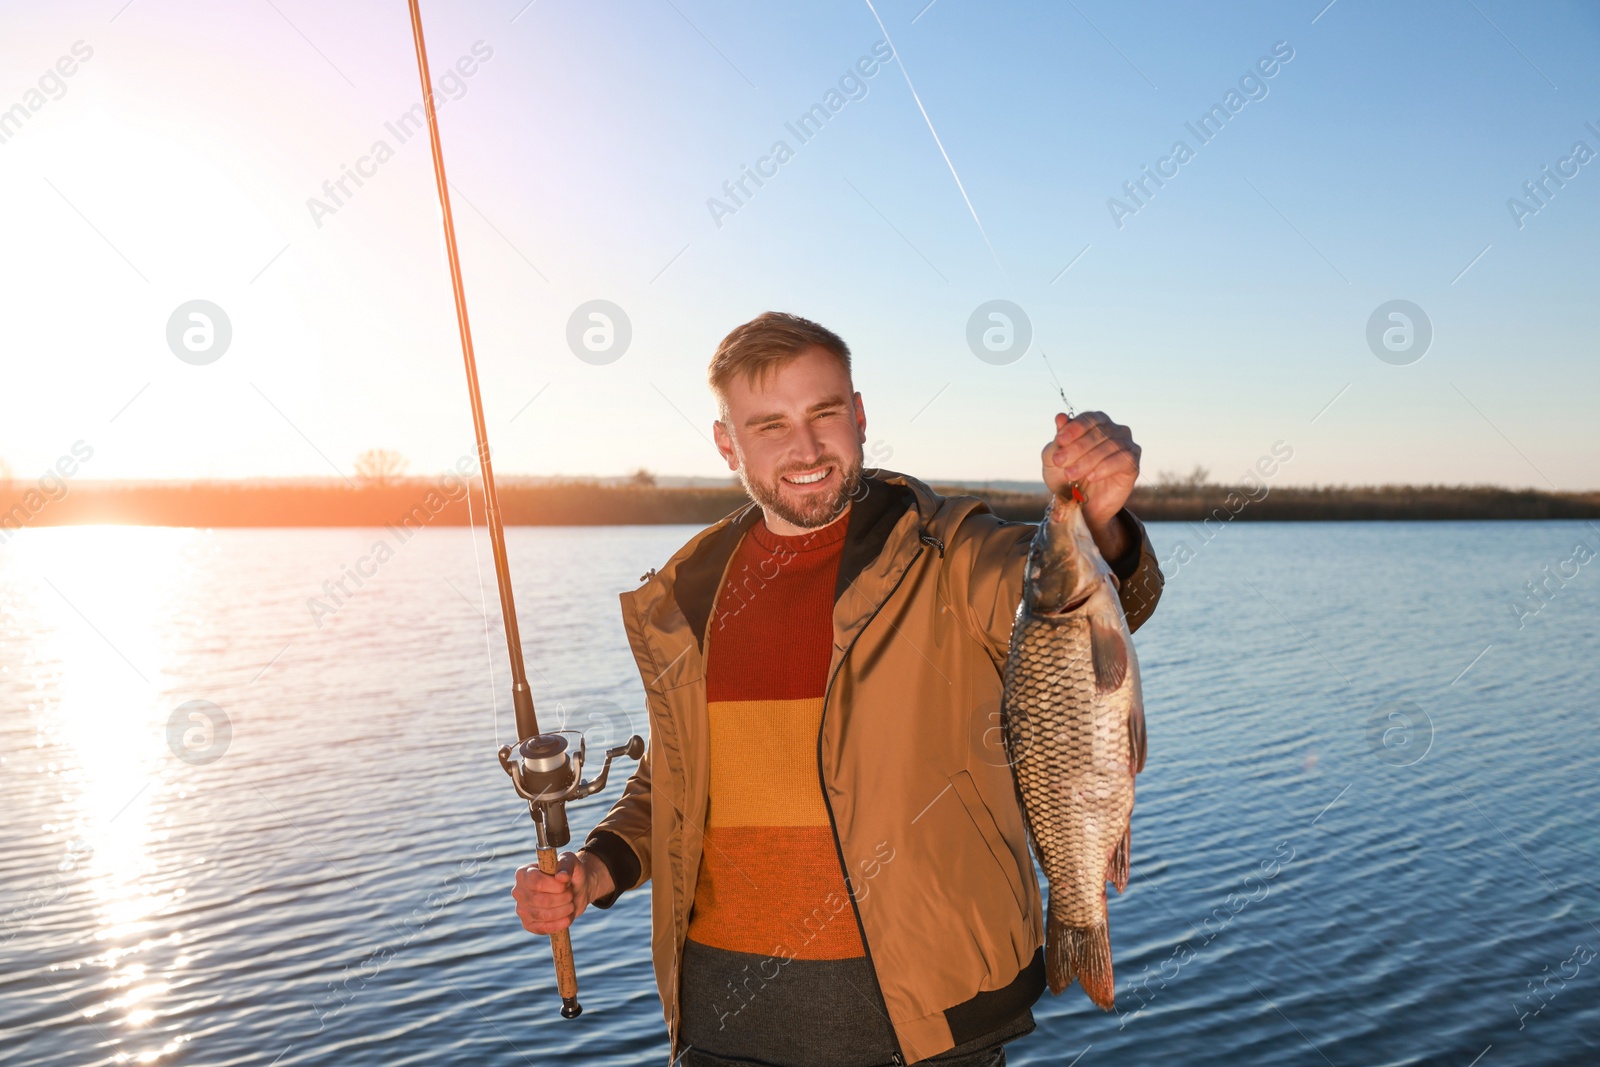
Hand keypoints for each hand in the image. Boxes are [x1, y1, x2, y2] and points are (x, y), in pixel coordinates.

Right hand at [512, 850, 613, 934]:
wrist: (577, 889)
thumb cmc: (570, 873)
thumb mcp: (571, 862)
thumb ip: (566, 865)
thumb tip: (561, 877)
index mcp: (524, 873)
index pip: (536, 882)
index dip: (554, 885)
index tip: (566, 884)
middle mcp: (519, 891)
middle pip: (540, 900)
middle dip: (562, 898)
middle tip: (570, 894)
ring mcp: (522, 909)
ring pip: (543, 915)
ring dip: (563, 911)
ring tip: (570, 904)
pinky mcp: (528, 924)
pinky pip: (543, 928)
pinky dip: (560, 924)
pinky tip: (568, 917)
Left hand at [1041, 411, 1140, 558]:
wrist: (1080, 506)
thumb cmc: (1066, 478)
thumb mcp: (1053, 460)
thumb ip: (1056, 441)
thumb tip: (1060, 416)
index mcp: (1095, 423)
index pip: (1089, 418)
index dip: (1075, 428)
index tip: (1060, 440)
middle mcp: (1114, 430)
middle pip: (1099, 432)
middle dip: (1077, 447)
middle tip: (1060, 461)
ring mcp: (1126, 446)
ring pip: (1110, 445)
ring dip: (1088, 460)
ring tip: (1071, 474)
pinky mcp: (1132, 464)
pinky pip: (1123, 459)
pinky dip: (1105, 467)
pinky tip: (1091, 477)